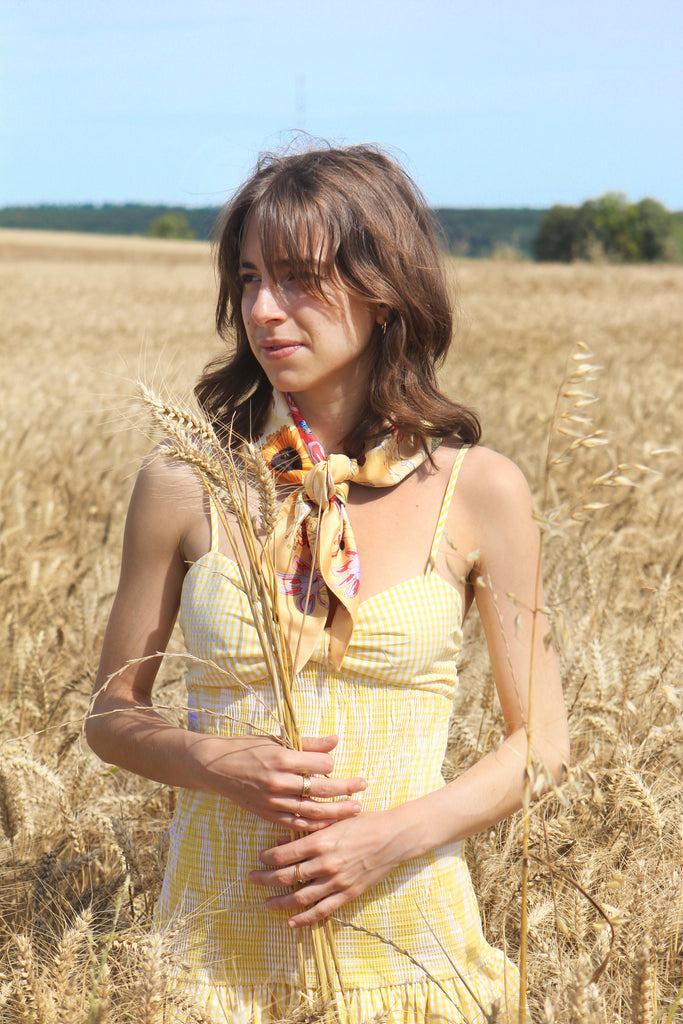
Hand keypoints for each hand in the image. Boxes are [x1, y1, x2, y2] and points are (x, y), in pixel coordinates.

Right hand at [192, 732, 365, 830]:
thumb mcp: (278, 739)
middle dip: (346, 789)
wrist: (216, 766)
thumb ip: (309, 743)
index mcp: (282, 759)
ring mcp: (273, 801)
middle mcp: (279, 782)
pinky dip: (315, 825)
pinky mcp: (268, 815)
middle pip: (321, 790)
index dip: (331, 764)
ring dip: (336, 811)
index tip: (334, 764)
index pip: (321, 765)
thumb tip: (336, 740)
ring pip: (312, 811)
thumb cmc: (248, 748)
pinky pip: (297, 824)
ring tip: (355, 809)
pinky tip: (329, 823)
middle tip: (364, 786)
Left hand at [249, 809, 411, 926]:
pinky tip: (290, 922)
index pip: (285, 854)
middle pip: (287, 876)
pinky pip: (321, 910)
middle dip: (265, 879)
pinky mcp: (347, 894)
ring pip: (300, 897)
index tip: (259, 858)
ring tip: (266, 902)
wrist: (395, 837)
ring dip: (280, 901)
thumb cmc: (365, 822)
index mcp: (322, 841)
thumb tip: (283, 836)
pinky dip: (304, 918)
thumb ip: (309, 828)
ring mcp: (336, 881)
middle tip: (252, 879)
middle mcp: (326, 863)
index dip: (268, 858)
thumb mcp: (336, 819)